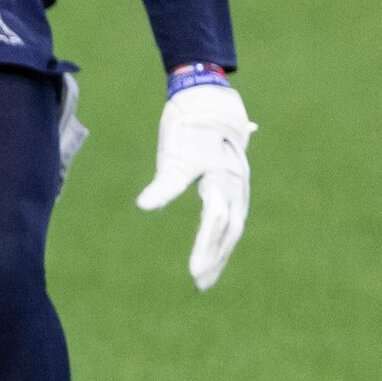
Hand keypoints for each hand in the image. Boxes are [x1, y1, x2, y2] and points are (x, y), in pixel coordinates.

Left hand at [136, 80, 255, 289]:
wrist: (208, 95)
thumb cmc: (189, 123)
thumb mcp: (175, 152)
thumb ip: (165, 182)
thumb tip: (146, 206)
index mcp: (224, 181)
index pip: (216, 224)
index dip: (206, 249)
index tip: (194, 274)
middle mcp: (235, 185)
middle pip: (229, 230)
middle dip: (215, 257)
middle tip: (200, 284)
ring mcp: (235, 183)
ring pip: (232, 223)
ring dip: (220, 248)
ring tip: (207, 273)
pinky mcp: (229, 179)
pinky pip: (229, 212)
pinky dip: (222, 232)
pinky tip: (215, 244)